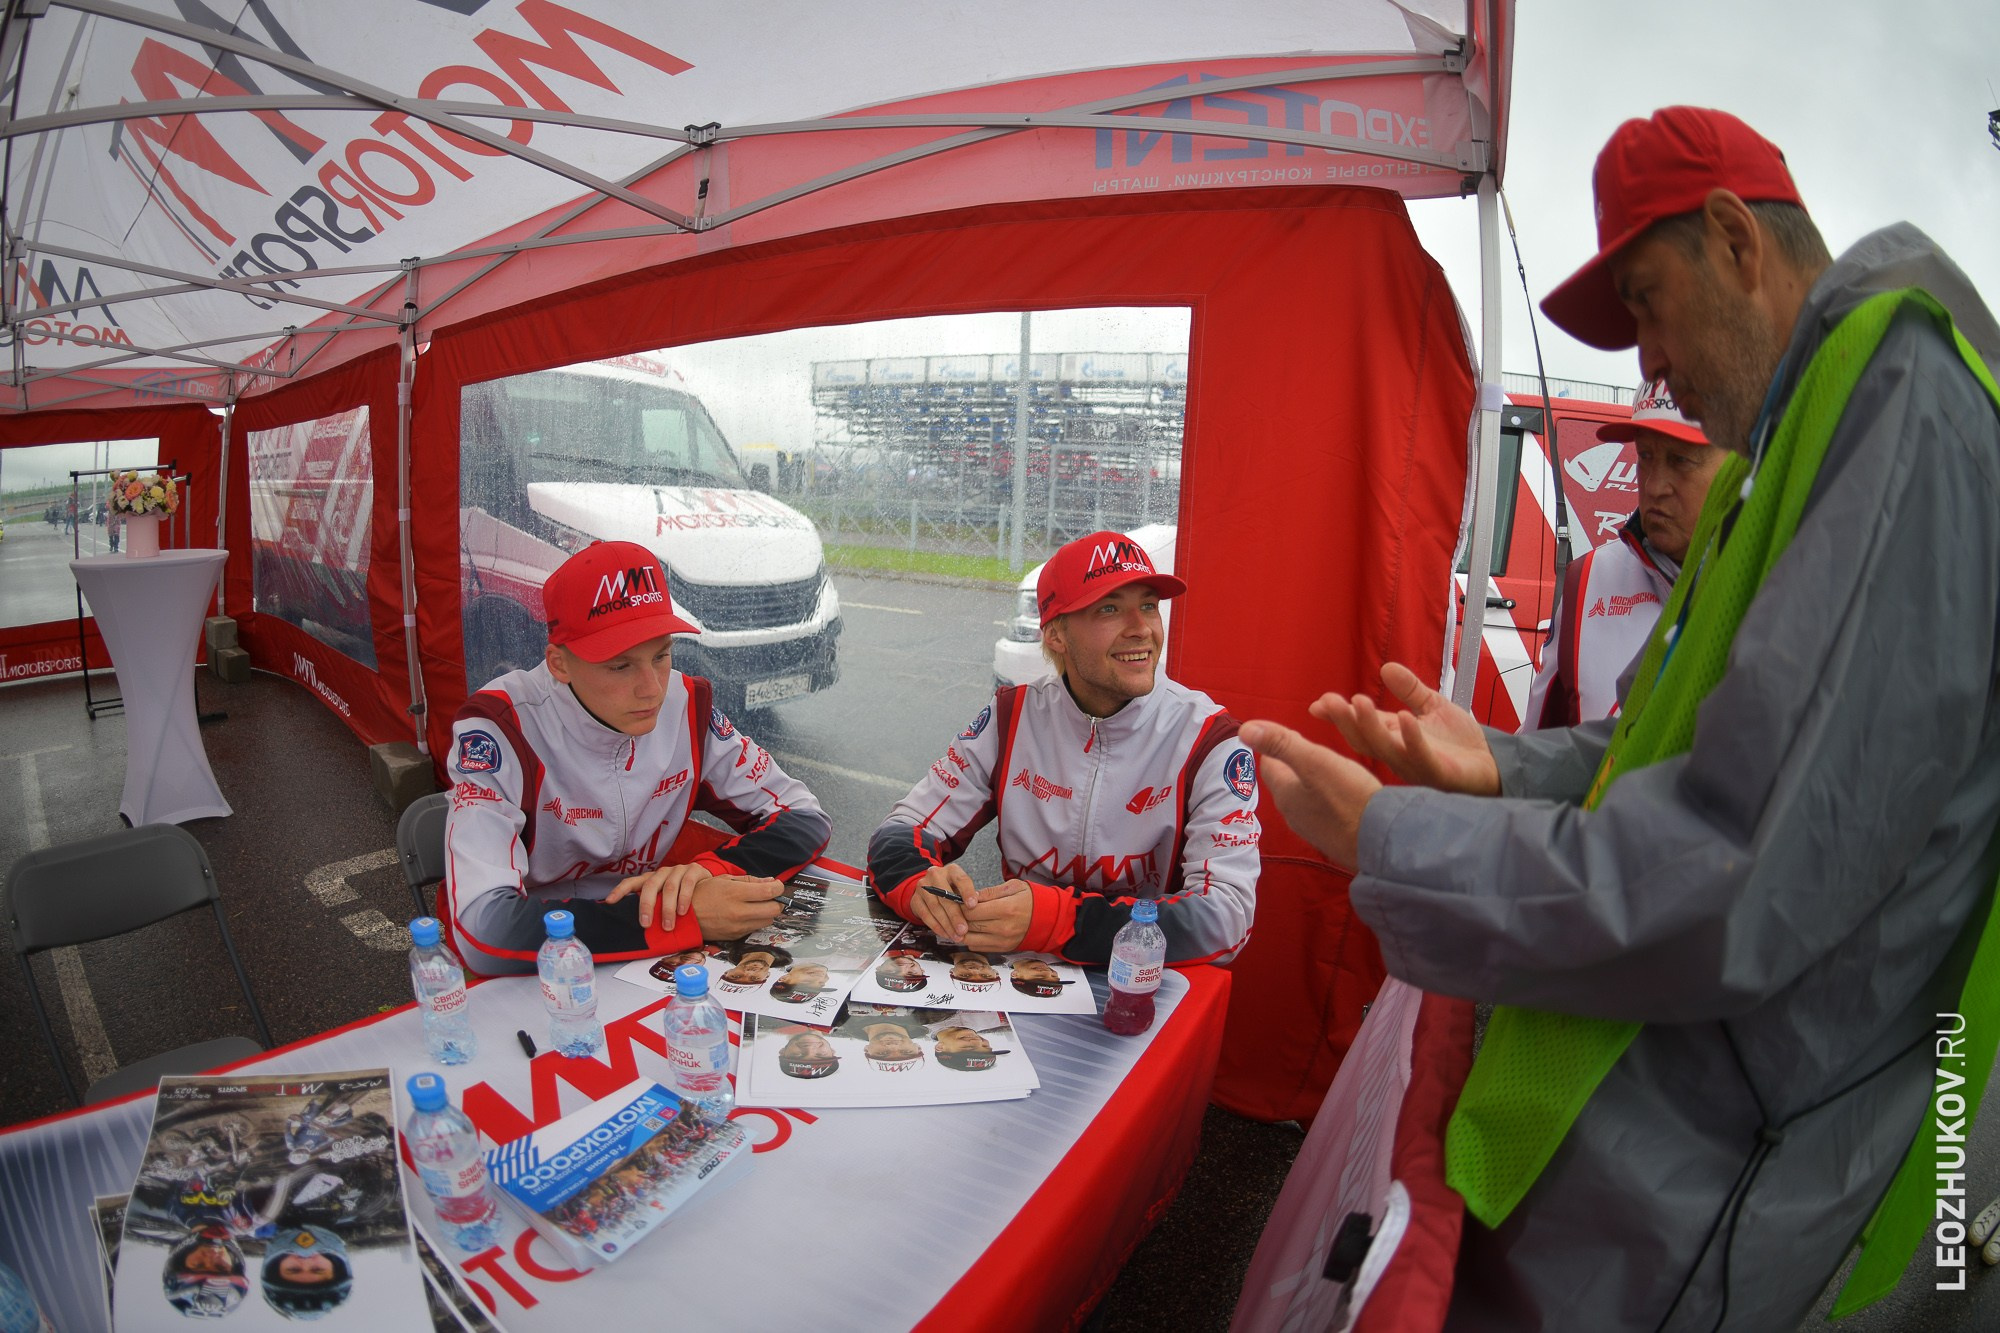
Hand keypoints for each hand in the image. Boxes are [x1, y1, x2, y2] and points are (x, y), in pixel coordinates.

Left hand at [606, 861, 712, 929]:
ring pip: (669, 887)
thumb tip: (640, 929)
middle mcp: (662, 872)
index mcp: (651, 879)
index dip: (620, 891)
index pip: (632, 882)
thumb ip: (654, 907)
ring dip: (667, 908)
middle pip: (650, 885)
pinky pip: (687, 883)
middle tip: (645, 924)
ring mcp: (678, 870)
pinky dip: (684, 898)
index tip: (609, 902)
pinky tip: (683, 912)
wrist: (707, 882)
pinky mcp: (694, 870)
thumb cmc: (681, 895)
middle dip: (646, 906)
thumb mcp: (665, 899)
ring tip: (668, 926)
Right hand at [689, 874, 788, 939]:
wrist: (684, 916)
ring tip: (757, 905)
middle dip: (777, 902)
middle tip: (771, 896)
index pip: (769, 892)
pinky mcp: (735, 936)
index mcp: (735, 894)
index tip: (777, 885)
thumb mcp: (724, 880)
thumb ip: (750, 880)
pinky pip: (754, 928)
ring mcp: (738, 926)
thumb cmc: (701, 894)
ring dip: (767, 913)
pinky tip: (746, 914)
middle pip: (774, 910)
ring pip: (767, 921)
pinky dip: (756, 921)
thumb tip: (770, 881)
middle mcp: (738, 912)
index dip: (779, 887)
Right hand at [909, 864, 975, 942]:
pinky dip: (936, 927)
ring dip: (947, 925)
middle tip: (963, 930)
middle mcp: (935, 875)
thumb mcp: (962, 888)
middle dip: (955, 916)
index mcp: (952, 870)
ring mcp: (923, 887)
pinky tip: (945, 934)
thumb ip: (969, 896)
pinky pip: (925, 915)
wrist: (929, 888)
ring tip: (956, 936)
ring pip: (935, 908)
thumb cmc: (952, 889)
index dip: (967, 892)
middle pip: (946, 897)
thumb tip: (977, 909)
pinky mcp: (915, 899)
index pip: (961, 879)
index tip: (973, 905)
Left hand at [962, 879, 1032, 951]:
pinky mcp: (1002, 949)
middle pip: (969, 925)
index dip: (961, 905)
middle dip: (959, 917)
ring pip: (970, 940)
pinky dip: (972, 939)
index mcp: (1005, 909)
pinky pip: (977, 947)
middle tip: (958, 910)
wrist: (1048, 919)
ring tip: (964, 921)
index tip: (959, 900)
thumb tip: (970, 897)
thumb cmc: (1031, 900)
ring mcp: (1002, 941)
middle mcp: (1003, 928)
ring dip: (963, 931)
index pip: (971, 911)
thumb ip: (990, 892)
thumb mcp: (1013, 887)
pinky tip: (974, 930)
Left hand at [1238, 720, 1383, 870]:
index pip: (1269, 764)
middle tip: (1312, 748)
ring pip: (1304, 799)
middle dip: (1294, 763)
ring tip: (1329, 768)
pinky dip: (1327, 799)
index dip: (1278, 746)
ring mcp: (1312, 830)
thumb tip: (1244, 729)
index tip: (1295, 734)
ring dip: (1311, 782)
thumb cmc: (1350, 798)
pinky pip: (1322, 813)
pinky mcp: (1332, 839)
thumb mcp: (1315, 762)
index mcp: (1285, 794)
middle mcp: (1293, 815)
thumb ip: (1280, 744)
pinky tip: (1344, 795)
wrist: (1382, 842)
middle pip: (1285, 782)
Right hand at [1316, 662, 1498, 795]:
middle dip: (1346, 720)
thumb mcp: (1431, 705)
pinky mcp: (1437, 771)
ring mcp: (1415, 763)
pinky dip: (1410, 736)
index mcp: (1393, 737)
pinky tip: (1404, 718)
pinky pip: (1420, 754)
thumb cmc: (1459, 742)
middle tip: (1330, 702)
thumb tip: (1386, 667)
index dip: (1339, 716)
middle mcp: (1398, 752)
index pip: (1359, 726)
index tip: (1319, 703)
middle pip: (1364, 739)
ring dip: (1370, 725)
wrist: (1492, 765)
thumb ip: (1409, 689)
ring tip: (1359, 702)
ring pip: (1385, 747)